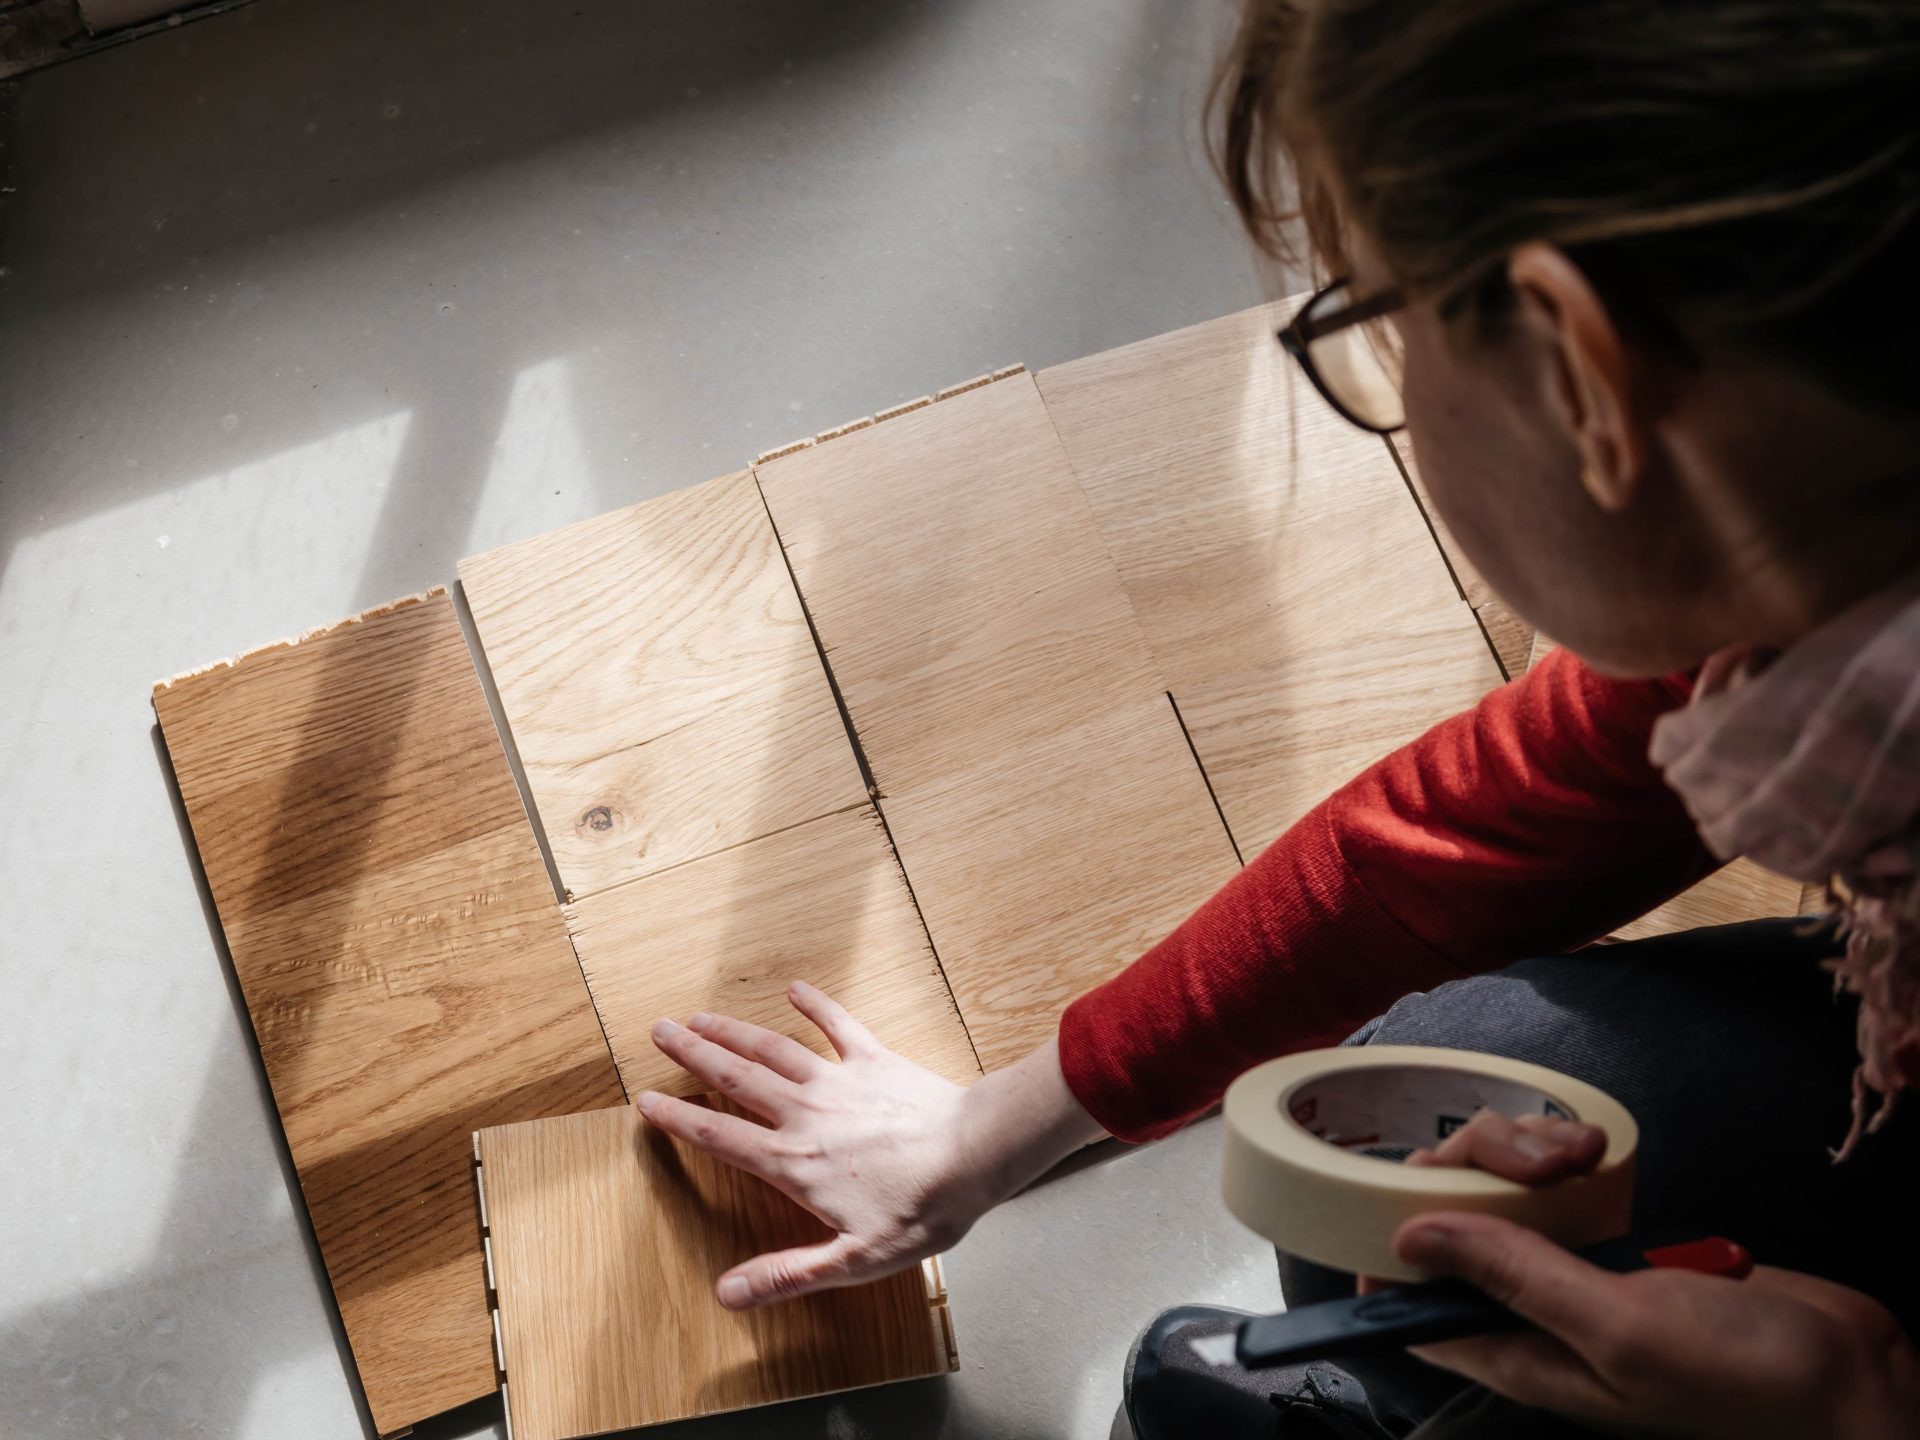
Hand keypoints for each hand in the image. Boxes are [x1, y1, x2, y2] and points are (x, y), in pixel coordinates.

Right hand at [636, 980, 1103, 1309]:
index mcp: (795, 1163)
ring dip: (734, 1030)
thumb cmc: (921, 1211)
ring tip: (700, 1015)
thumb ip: (788, 1273)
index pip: (721, 1136)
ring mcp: (839, 1081)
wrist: (975, 1155)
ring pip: (773, 1048)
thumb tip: (727, 1294)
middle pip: (737, 1079)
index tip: (647, 1101)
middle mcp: (806, 1114)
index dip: (679, 1118)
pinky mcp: (875, 1060)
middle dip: (694, 1055)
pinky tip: (794, 988)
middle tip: (659, 1030)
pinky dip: (815, 1005)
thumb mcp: (853, 1260)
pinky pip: (838, 1025)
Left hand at [1390, 1112, 1919, 1437]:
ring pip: (1502, 1188)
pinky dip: (1566, 1151)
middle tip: (1539, 1162)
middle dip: (1475, 1169)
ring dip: (1526, 1152)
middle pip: (1453, 1220)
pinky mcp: (1614, 1237)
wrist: (1854, 1374)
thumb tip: (1409, 1234)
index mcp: (1516, 1353)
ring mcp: (1573, 1270)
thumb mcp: (1619, 1328)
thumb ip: (1516, 1278)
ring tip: (1581, 1154)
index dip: (1384, 1243)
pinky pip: (1557, 1180)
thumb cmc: (1744, 1377)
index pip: (1407, 1304)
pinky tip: (1595, 1148)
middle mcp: (1532, 1312)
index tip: (1388, 1187)